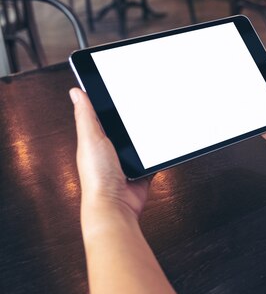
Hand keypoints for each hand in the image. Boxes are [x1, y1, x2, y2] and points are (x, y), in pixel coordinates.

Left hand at [70, 88, 148, 225]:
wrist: (116, 204)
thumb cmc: (98, 177)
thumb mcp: (90, 139)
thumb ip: (86, 116)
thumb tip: (77, 92)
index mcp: (94, 140)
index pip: (101, 116)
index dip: (108, 103)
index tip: (119, 89)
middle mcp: (110, 150)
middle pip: (124, 128)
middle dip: (133, 121)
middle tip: (143, 106)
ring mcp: (126, 161)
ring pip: (140, 143)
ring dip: (146, 139)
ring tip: (153, 127)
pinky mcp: (141, 171)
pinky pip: (152, 158)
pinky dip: (157, 155)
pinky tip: (160, 148)